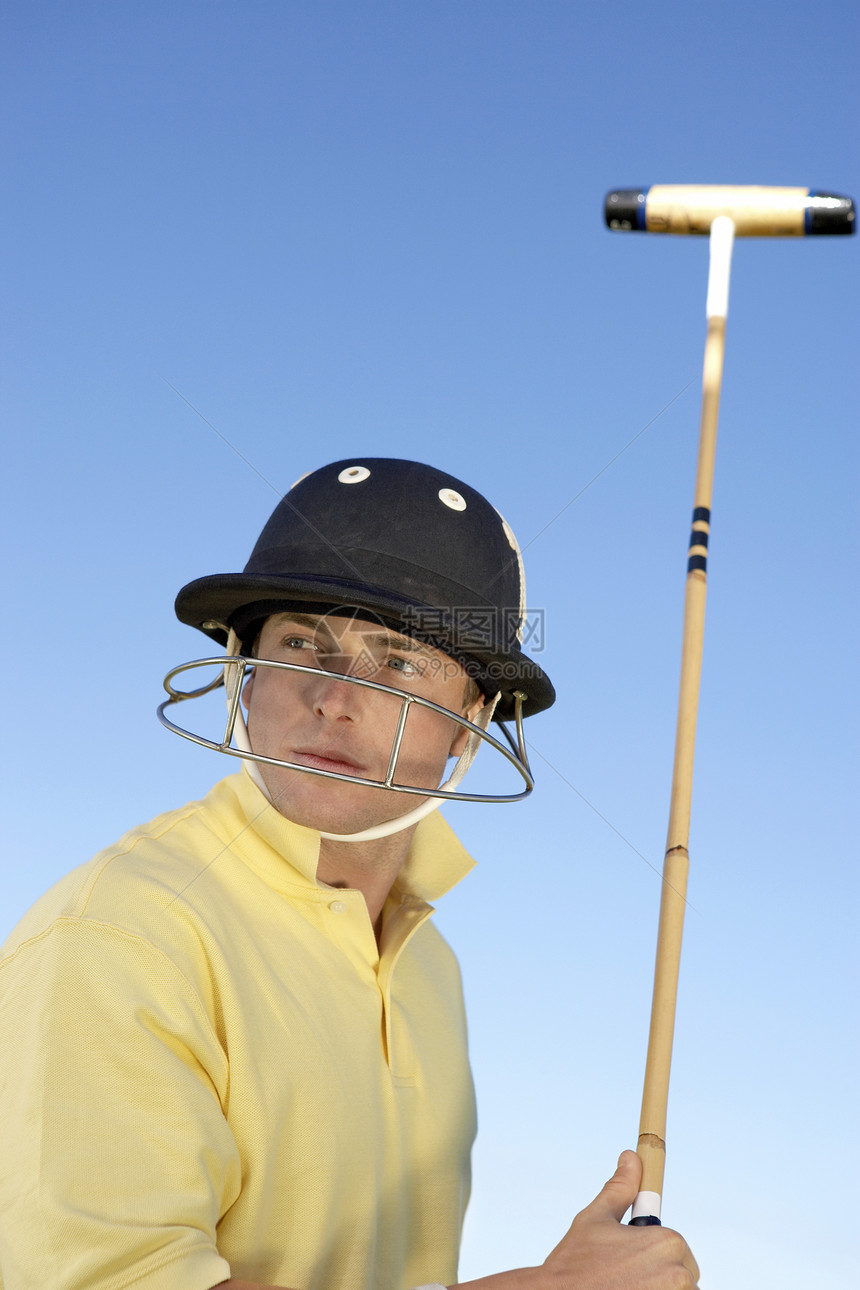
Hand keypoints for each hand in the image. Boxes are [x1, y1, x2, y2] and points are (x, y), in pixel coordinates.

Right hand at [542, 1151, 698, 1288]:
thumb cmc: (575, 1264)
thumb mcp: (596, 1219)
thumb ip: (620, 1188)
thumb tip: (631, 1157)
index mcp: (667, 1242)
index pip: (677, 1250)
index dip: (651, 1257)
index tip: (632, 1267)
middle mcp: (679, 1275)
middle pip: (681, 1277)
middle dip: (656, 1278)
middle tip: (623, 1280)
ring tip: (622, 1289)